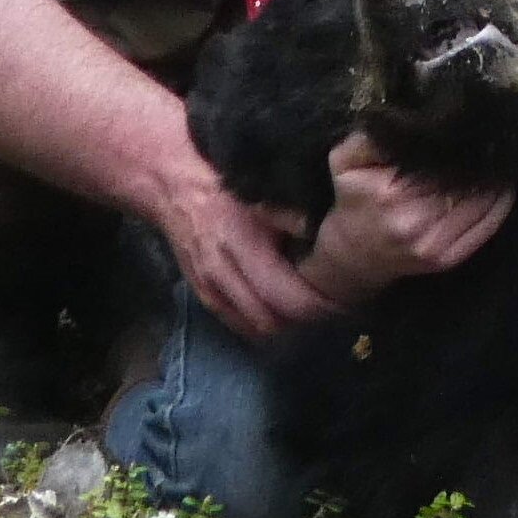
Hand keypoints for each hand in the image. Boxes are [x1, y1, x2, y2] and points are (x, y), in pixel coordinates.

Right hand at [147, 160, 334, 340]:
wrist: (173, 188)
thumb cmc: (224, 189)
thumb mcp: (263, 196)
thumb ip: (294, 219)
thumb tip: (327, 236)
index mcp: (245, 247)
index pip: (287, 297)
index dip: (318, 308)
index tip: (343, 303)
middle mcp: (225, 275)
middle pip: (272, 322)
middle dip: (305, 322)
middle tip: (332, 311)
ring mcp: (210, 290)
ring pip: (254, 329)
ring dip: (284, 328)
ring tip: (310, 314)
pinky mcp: (204, 297)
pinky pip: (237, 325)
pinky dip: (261, 326)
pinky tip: (280, 315)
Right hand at [300, 138, 512, 303]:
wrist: (352, 256)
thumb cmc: (352, 201)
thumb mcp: (344, 162)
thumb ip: (368, 137)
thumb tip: (404, 119)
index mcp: (390, 193)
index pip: (440, 161)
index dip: (460, 144)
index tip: (473, 128)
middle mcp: (415, 223)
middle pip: (464, 182)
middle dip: (479, 161)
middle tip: (492, 140)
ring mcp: (434, 246)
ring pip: (481, 204)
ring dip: (494, 181)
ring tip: (498, 160)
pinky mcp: (449, 260)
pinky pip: (486, 228)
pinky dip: (499, 206)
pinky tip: (502, 188)